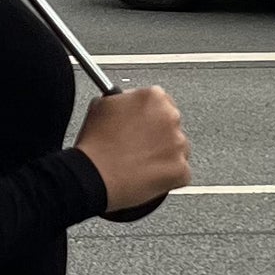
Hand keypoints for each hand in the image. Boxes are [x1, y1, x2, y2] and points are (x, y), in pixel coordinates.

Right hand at [78, 83, 190, 212]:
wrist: (94, 176)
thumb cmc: (94, 145)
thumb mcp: (103, 105)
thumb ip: (124, 98)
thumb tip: (128, 100)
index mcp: (153, 97)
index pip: (161, 102)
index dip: (149, 117)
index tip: (143, 126)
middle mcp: (170, 117)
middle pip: (171, 125)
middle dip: (158, 135)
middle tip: (138, 147)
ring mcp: (178, 144)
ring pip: (177, 149)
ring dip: (164, 155)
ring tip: (139, 164)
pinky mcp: (181, 169)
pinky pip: (179, 173)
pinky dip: (167, 177)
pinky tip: (146, 176)